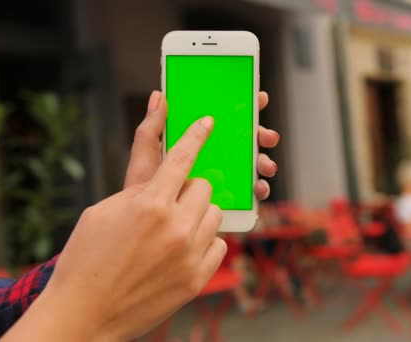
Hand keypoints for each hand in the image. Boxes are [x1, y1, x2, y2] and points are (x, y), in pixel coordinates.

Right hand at [3, 116, 224, 340]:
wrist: (83, 315)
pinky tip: (181, 249)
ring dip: (198, 215)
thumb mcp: (103, 211)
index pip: (182, 158)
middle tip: (169, 201)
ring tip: (173, 228)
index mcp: (148, 204)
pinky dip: (204, 242)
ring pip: (214, 214)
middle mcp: (176, 227)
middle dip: (188, 189)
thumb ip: (138, 187)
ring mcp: (189, 255)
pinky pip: (218, 244)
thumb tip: (164, 164)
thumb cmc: (85, 259)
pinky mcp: (197, 280)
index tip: (208, 122)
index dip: (196, 135)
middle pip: (204, 186)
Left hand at [124, 91, 279, 196]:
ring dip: (263, 162)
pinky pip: (252, 193)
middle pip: (245, 141)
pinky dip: (259, 189)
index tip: (258, 97)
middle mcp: (217, 159)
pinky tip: (258, 190)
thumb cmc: (143, 200)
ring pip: (254, 166)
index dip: (244, 106)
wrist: (146, 240)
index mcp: (198, 144)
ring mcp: (227, 182)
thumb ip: (151, 133)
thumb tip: (159, 96)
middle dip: (259, 136)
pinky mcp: (234, 205)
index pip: (225, 120)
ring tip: (264, 166)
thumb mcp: (145, 165)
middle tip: (266, 136)